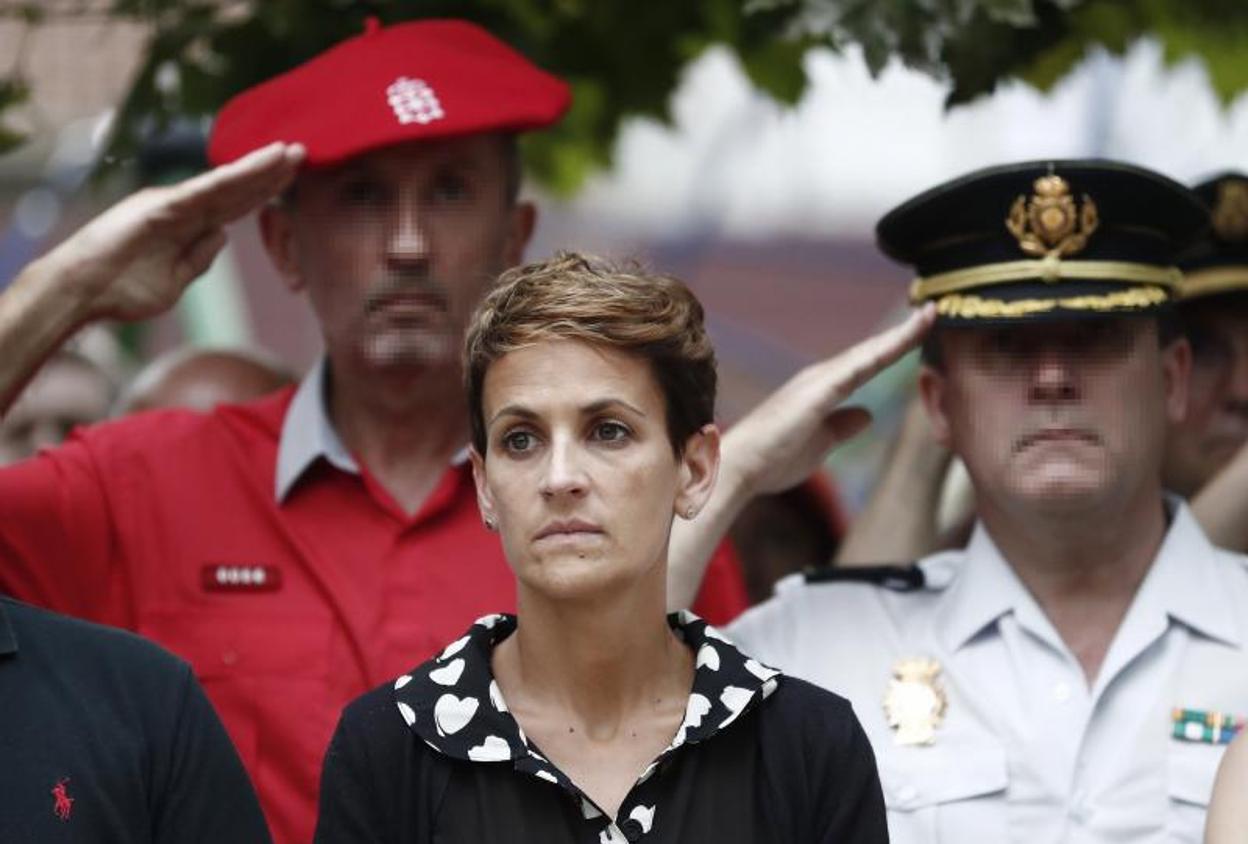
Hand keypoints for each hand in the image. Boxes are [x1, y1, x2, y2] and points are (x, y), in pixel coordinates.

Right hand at [37, 142, 303, 323]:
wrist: (81, 293)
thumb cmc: (122, 290)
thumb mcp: (176, 280)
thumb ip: (199, 257)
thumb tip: (223, 235)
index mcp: (187, 224)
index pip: (235, 205)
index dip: (264, 190)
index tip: (294, 177)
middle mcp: (182, 207)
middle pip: (237, 189)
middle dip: (271, 173)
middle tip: (304, 152)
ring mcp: (171, 204)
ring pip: (226, 184)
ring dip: (259, 168)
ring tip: (290, 152)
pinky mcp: (160, 207)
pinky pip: (205, 190)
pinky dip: (233, 178)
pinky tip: (258, 166)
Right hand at [720, 303, 935, 495]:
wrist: (740, 468)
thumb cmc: (774, 458)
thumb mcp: (822, 443)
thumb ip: (843, 426)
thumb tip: (867, 414)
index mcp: (825, 389)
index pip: (869, 364)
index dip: (897, 346)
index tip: (925, 328)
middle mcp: (823, 376)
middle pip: (873, 351)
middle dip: (905, 331)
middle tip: (937, 308)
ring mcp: (820, 380)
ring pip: (870, 353)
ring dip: (901, 334)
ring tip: (930, 314)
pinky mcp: (818, 391)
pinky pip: (860, 366)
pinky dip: (885, 349)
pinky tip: (907, 337)